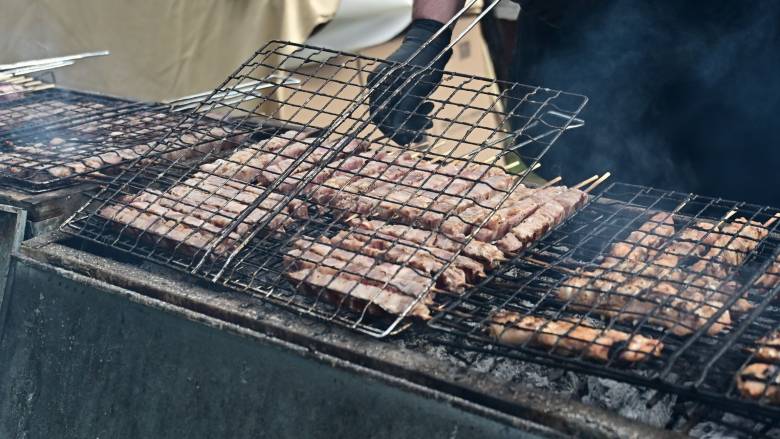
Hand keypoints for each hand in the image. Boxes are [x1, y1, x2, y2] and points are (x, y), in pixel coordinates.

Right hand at [368, 19, 452, 145]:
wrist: (431, 40)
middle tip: (425, 131)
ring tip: (430, 119)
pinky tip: (429, 108)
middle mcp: (380, 86)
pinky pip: (405, 103)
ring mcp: (389, 84)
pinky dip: (417, 109)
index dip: (394, 133)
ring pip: (398, 111)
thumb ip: (404, 110)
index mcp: (378, 85)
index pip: (379, 118)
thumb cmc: (424, 61)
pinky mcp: (400, 84)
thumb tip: (397, 132)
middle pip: (389, 116)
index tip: (409, 140)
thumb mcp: (416, 88)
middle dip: (408, 127)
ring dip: (415, 118)